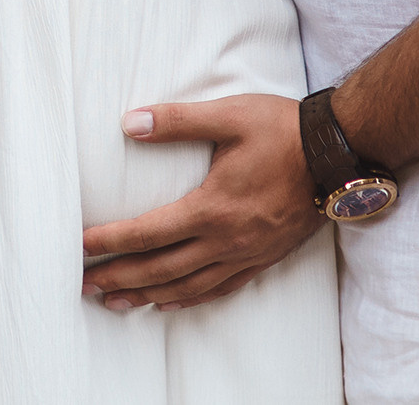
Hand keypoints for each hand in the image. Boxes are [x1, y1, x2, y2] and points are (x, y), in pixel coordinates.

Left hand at [80, 94, 322, 310]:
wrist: (338, 155)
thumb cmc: (282, 131)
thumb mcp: (228, 116)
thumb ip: (177, 121)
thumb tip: (131, 123)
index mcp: (212, 208)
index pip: (148, 233)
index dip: (111, 242)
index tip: (80, 247)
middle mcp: (226, 240)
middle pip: (161, 269)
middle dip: (119, 278)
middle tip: (84, 285)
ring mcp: (246, 254)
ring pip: (187, 286)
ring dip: (147, 296)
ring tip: (115, 302)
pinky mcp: (263, 259)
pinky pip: (220, 289)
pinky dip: (189, 299)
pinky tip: (170, 303)